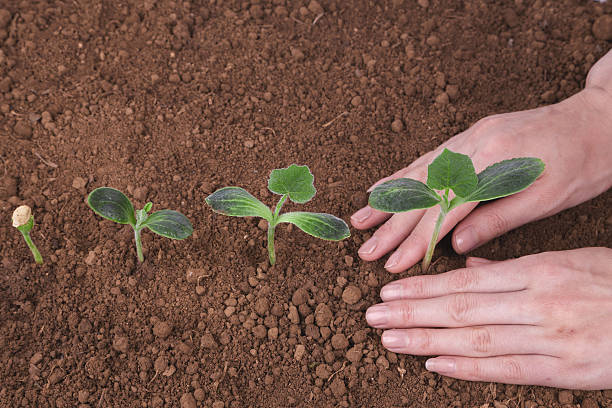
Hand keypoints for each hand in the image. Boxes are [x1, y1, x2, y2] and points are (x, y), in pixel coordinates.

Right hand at [351, 55, 611, 271]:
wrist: (599, 118)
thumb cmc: (582, 163)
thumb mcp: (547, 199)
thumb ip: (497, 219)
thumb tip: (456, 246)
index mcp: (492, 167)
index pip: (443, 212)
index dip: (416, 241)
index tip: (393, 264)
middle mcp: (471, 149)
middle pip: (422, 193)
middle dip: (391, 226)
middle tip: (364, 251)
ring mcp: (467, 139)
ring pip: (417, 173)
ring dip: (387, 200)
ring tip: (359, 220)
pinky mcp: (469, 135)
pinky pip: (428, 157)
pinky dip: (402, 174)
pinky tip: (382, 186)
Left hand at [365, 248, 611, 389]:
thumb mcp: (566, 261)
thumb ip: (514, 266)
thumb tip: (469, 263)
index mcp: (536, 271)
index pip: (464, 280)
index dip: (423, 288)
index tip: (390, 292)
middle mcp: (537, 304)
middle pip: (460, 309)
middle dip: (412, 313)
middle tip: (373, 316)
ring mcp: (549, 339)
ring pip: (474, 339)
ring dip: (426, 340)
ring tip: (390, 340)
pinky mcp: (564, 372)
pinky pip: (507, 370)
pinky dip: (467, 368)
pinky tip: (434, 364)